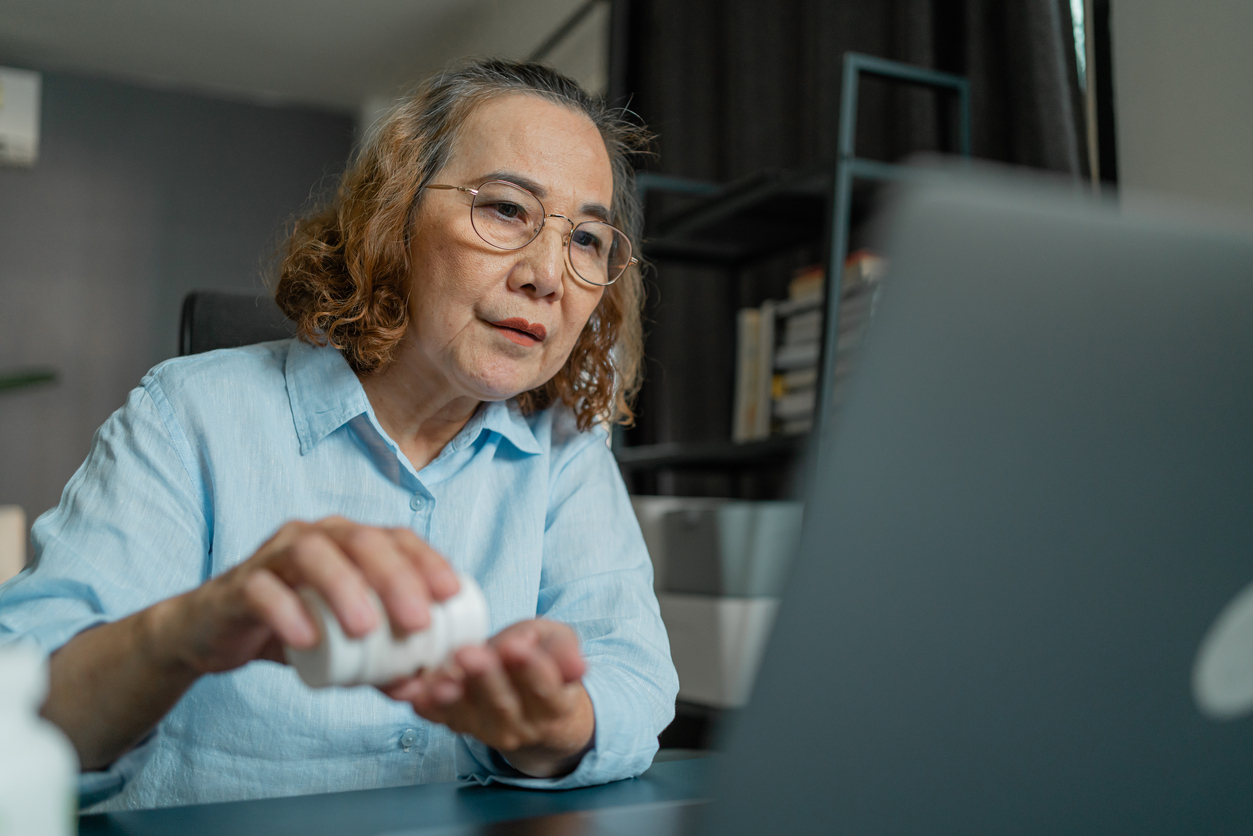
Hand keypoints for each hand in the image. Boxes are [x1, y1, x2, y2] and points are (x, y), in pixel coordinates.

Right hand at [147, 517, 459, 675]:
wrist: (214, 634)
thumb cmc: (293, 629)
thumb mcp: (344, 647)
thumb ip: (381, 664)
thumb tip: (420, 687)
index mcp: (349, 542)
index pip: (396, 538)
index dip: (426, 560)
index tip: (451, 594)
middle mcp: (314, 537)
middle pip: (361, 541)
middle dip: (395, 577)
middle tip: (418, 621)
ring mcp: (273, 556)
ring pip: (311, 554)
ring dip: (344, 588)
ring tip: (366, 630)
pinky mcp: (237, 585)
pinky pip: (261, 589)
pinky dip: (286, 611)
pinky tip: (306, 640)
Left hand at [381, 619, 594, 778]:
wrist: (527, 696)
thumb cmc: (543, 657)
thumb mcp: (559, 642)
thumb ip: (564, 650)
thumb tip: (577, 668)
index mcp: (555, 703)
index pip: (546, 689)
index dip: (530, 669)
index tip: (515, 647)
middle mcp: (523, 724)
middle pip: (503, 704)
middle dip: (484, 679)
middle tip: (468, 655)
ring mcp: (488, 730)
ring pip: (470, 716)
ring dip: (452, 698)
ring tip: (439, 681)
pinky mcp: (460, 726)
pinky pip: (441, 719)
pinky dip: (425, 707)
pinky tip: (413, 692)